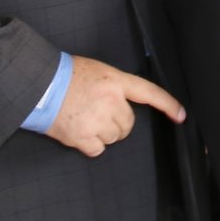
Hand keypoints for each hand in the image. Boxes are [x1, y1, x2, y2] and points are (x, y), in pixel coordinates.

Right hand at [44, 57, 184, 157]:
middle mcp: (110, 101)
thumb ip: (113, 86)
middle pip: (128, 124)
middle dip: (116, 122)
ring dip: (102, 133)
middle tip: (97, 112)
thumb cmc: (64, 75)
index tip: (181, 115)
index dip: (168, 105)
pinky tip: (78, 131)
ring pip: (113, 137)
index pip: (149, 93)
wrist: (38, 84)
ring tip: (84, 118)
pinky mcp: (82, 137)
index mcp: (115, 81)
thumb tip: (122, 103)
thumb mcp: (96, 71)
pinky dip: (89, 145)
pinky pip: (98, 149)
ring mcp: (97, 120)